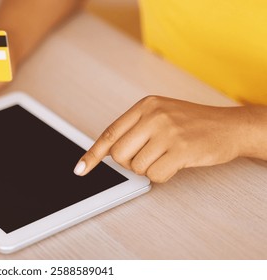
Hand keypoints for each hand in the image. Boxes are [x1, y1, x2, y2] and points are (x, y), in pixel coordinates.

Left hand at [73, 95, 248, 182]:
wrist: (230, 126)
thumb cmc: (193, 123)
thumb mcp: (162, 114)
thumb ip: (136, 128)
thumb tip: (109, 151)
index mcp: (145, 106)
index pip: (110, 133)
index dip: (92, 154)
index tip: (80, 169)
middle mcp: (153, 116)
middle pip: (119, 154)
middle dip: (131, 162)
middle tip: (150, 155)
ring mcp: (167, 132)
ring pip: (136, 167)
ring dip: (150, 168)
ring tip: (167, 156)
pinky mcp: (181, 149)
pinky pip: (155, 176)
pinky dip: (163, 175)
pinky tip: (176, 163)